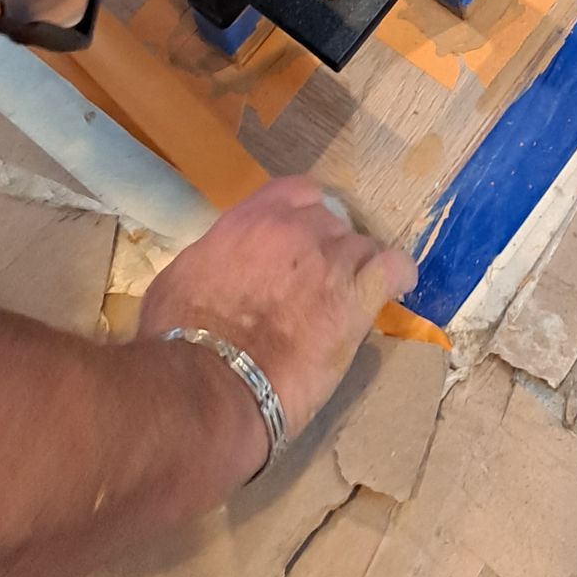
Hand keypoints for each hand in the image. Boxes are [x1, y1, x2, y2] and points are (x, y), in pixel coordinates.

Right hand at [138, 177, 415, 448]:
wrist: (208, 383)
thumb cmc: (178, 338)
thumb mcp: (182, 279)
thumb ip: (213, 260)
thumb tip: (219, 269)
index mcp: (252, 218)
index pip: (297, 193)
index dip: (302, 217)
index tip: (298, 241)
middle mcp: (297, 227)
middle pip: (330, 222)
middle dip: (325, 250)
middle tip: (314, 286)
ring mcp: (331, 259)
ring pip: (362, 246)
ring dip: (355, 269)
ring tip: (347, 299)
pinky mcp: (355, 299)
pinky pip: (393, 269)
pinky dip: (397, 276)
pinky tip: (396, 287)